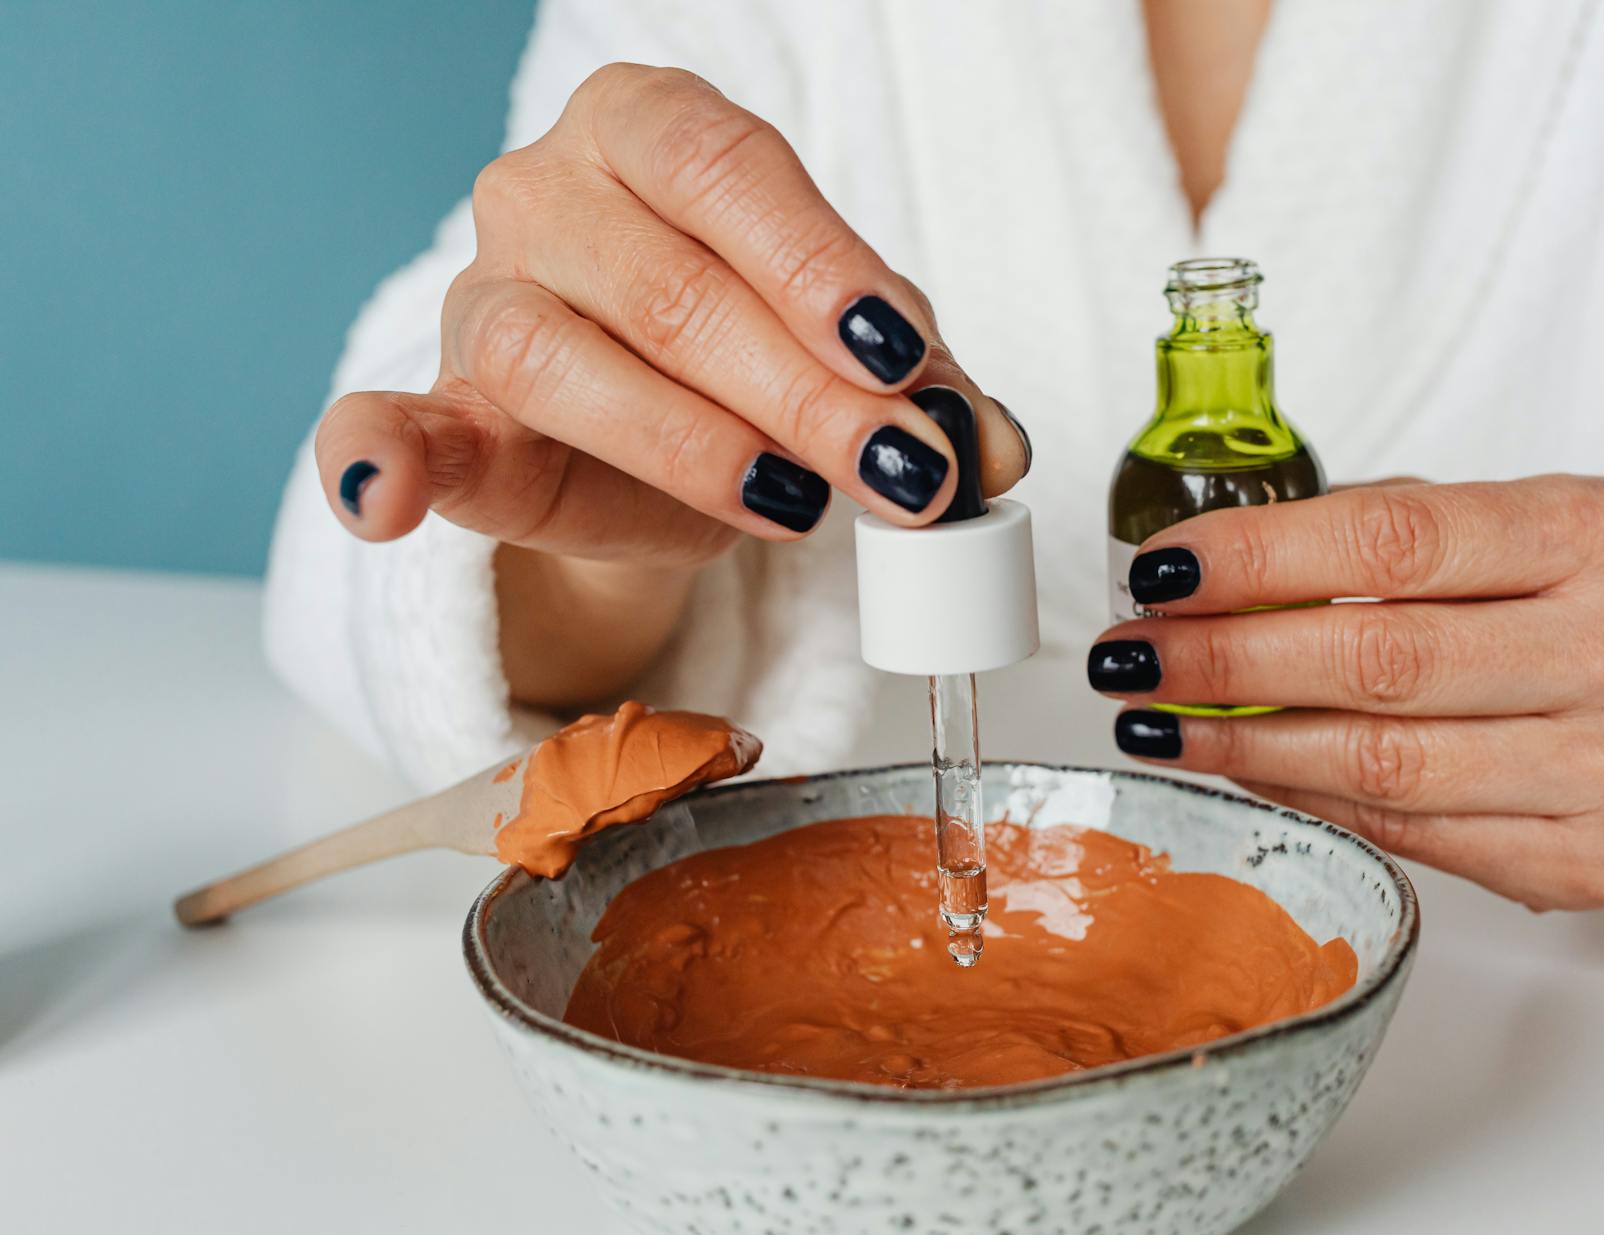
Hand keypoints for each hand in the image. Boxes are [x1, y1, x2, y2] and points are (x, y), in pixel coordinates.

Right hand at [313, 63, 1025, 565]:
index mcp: (649, 127)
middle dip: (804, 393)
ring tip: (794, 506)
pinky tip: (385, 496)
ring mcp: (480, 296)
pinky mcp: (443, 410)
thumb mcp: (848, 356)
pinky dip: (383, 458)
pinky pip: (389, 423)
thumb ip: (917, 386)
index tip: (908, 367)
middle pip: (670, 285)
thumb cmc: (753, 365)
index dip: (823, 272)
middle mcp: (546, 189)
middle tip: (905, 472)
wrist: (655, 444)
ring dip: (690, 445)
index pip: (733, 176)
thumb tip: (988, 450)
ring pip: (562, 360)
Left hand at [1089, 476, 1603, 909]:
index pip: (1396, 538)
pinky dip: (1305, 799)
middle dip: (1226, 660)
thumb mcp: (1503, 532)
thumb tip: (1198, 575)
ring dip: (1242, 745)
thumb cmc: (1568, 608)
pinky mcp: (1592, 859)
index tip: (1159, 569)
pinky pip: (1407, 832)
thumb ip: (1372, 538)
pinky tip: (1240, 771)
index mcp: (1601, 534)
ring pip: (1384, 764)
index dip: (1259, 557)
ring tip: (1156, 721)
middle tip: (1130, 655)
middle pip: (1382, 661)